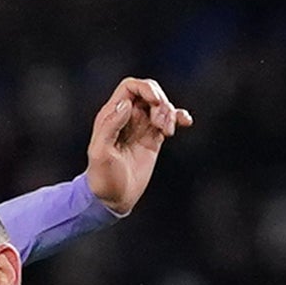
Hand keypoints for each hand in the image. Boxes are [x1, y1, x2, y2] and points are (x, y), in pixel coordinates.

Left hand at [84, 77, 193, 216]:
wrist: (112, 198)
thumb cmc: (102, 177)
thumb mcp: (100, 152)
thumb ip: (110, 126)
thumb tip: (127, 104)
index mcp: (111, 114)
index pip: (131, 87)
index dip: (145, 88)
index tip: (156, 101)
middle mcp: (127, 116)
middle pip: (149, 92)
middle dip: (160, 101)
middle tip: (161, 123)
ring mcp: (141, 126)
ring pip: (160, 106)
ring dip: (169, 113)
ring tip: (167, 132)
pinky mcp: (152, 138)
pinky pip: (168, 120)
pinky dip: (178, 117)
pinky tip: (185, 121)